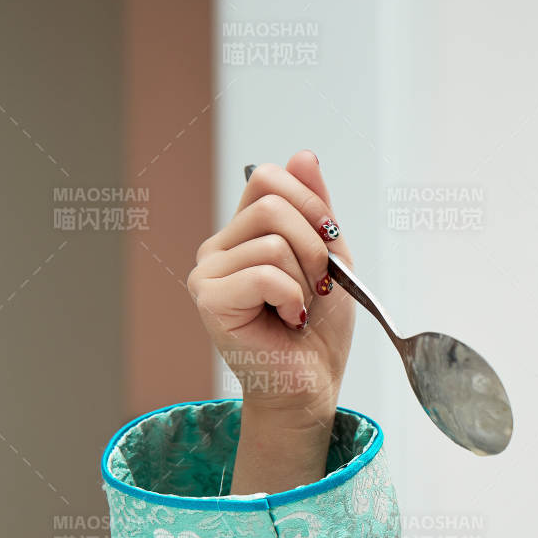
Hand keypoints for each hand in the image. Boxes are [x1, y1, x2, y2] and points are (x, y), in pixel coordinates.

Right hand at [188, 150, 356, 419]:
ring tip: (298, 308)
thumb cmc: (318, 328)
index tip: (330, 240)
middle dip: (315, 246)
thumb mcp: (330, 256)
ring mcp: (207, 272)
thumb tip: (303, 155)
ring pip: (273, 241)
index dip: (310, 202)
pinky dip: (291, 298)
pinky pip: (265, 274)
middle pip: (273, 205)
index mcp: (243, 232)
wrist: (311, 382)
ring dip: (305, 279)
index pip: (268, 179)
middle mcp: (218, 247)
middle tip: (316, 286)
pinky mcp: (209, 300)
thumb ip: (315, 207)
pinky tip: (286, 320)